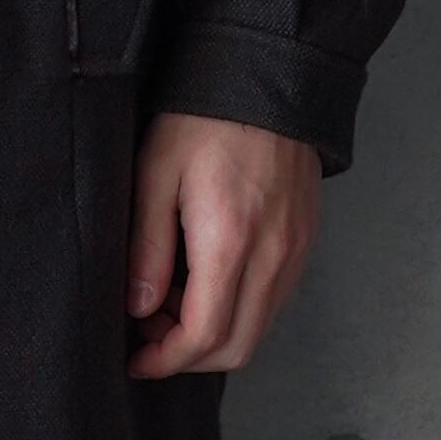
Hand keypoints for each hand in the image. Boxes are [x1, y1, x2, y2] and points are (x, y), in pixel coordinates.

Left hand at [127, 113, 318, 378]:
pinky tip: (205, 278)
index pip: (204, 337)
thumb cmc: (201, 120)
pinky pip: (273, 301)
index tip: (135, 360)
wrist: (265, 78)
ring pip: (258, 329)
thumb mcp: (154, 175)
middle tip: (148, 332)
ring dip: (213, 333)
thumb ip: (146, 248)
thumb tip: (139, 309)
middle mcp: (273, 255)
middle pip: (237, 348)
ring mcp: (296, 251)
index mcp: (230, 241)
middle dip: (187, 356)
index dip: (164, 361)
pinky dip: (238, 309)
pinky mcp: (305, 241)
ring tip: (171, 298)